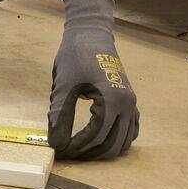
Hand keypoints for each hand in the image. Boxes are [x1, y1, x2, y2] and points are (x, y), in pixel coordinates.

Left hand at [48, 0, 138, 160]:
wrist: (91, 34)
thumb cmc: (76, 55)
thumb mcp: (64, 86)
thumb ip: (59, 116)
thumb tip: (56, 144)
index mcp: (113, 100)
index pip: (95, 137)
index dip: (76, 149)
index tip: (58, 152)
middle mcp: (128, 105)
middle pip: (112, 145)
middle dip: (89, 154)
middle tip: (67, 154)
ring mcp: (132, 104)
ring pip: (123, 142)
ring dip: (103, 150)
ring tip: (79, 149)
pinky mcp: (130, 102)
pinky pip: (130, 130)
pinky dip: (117, 140)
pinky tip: (98, 140)